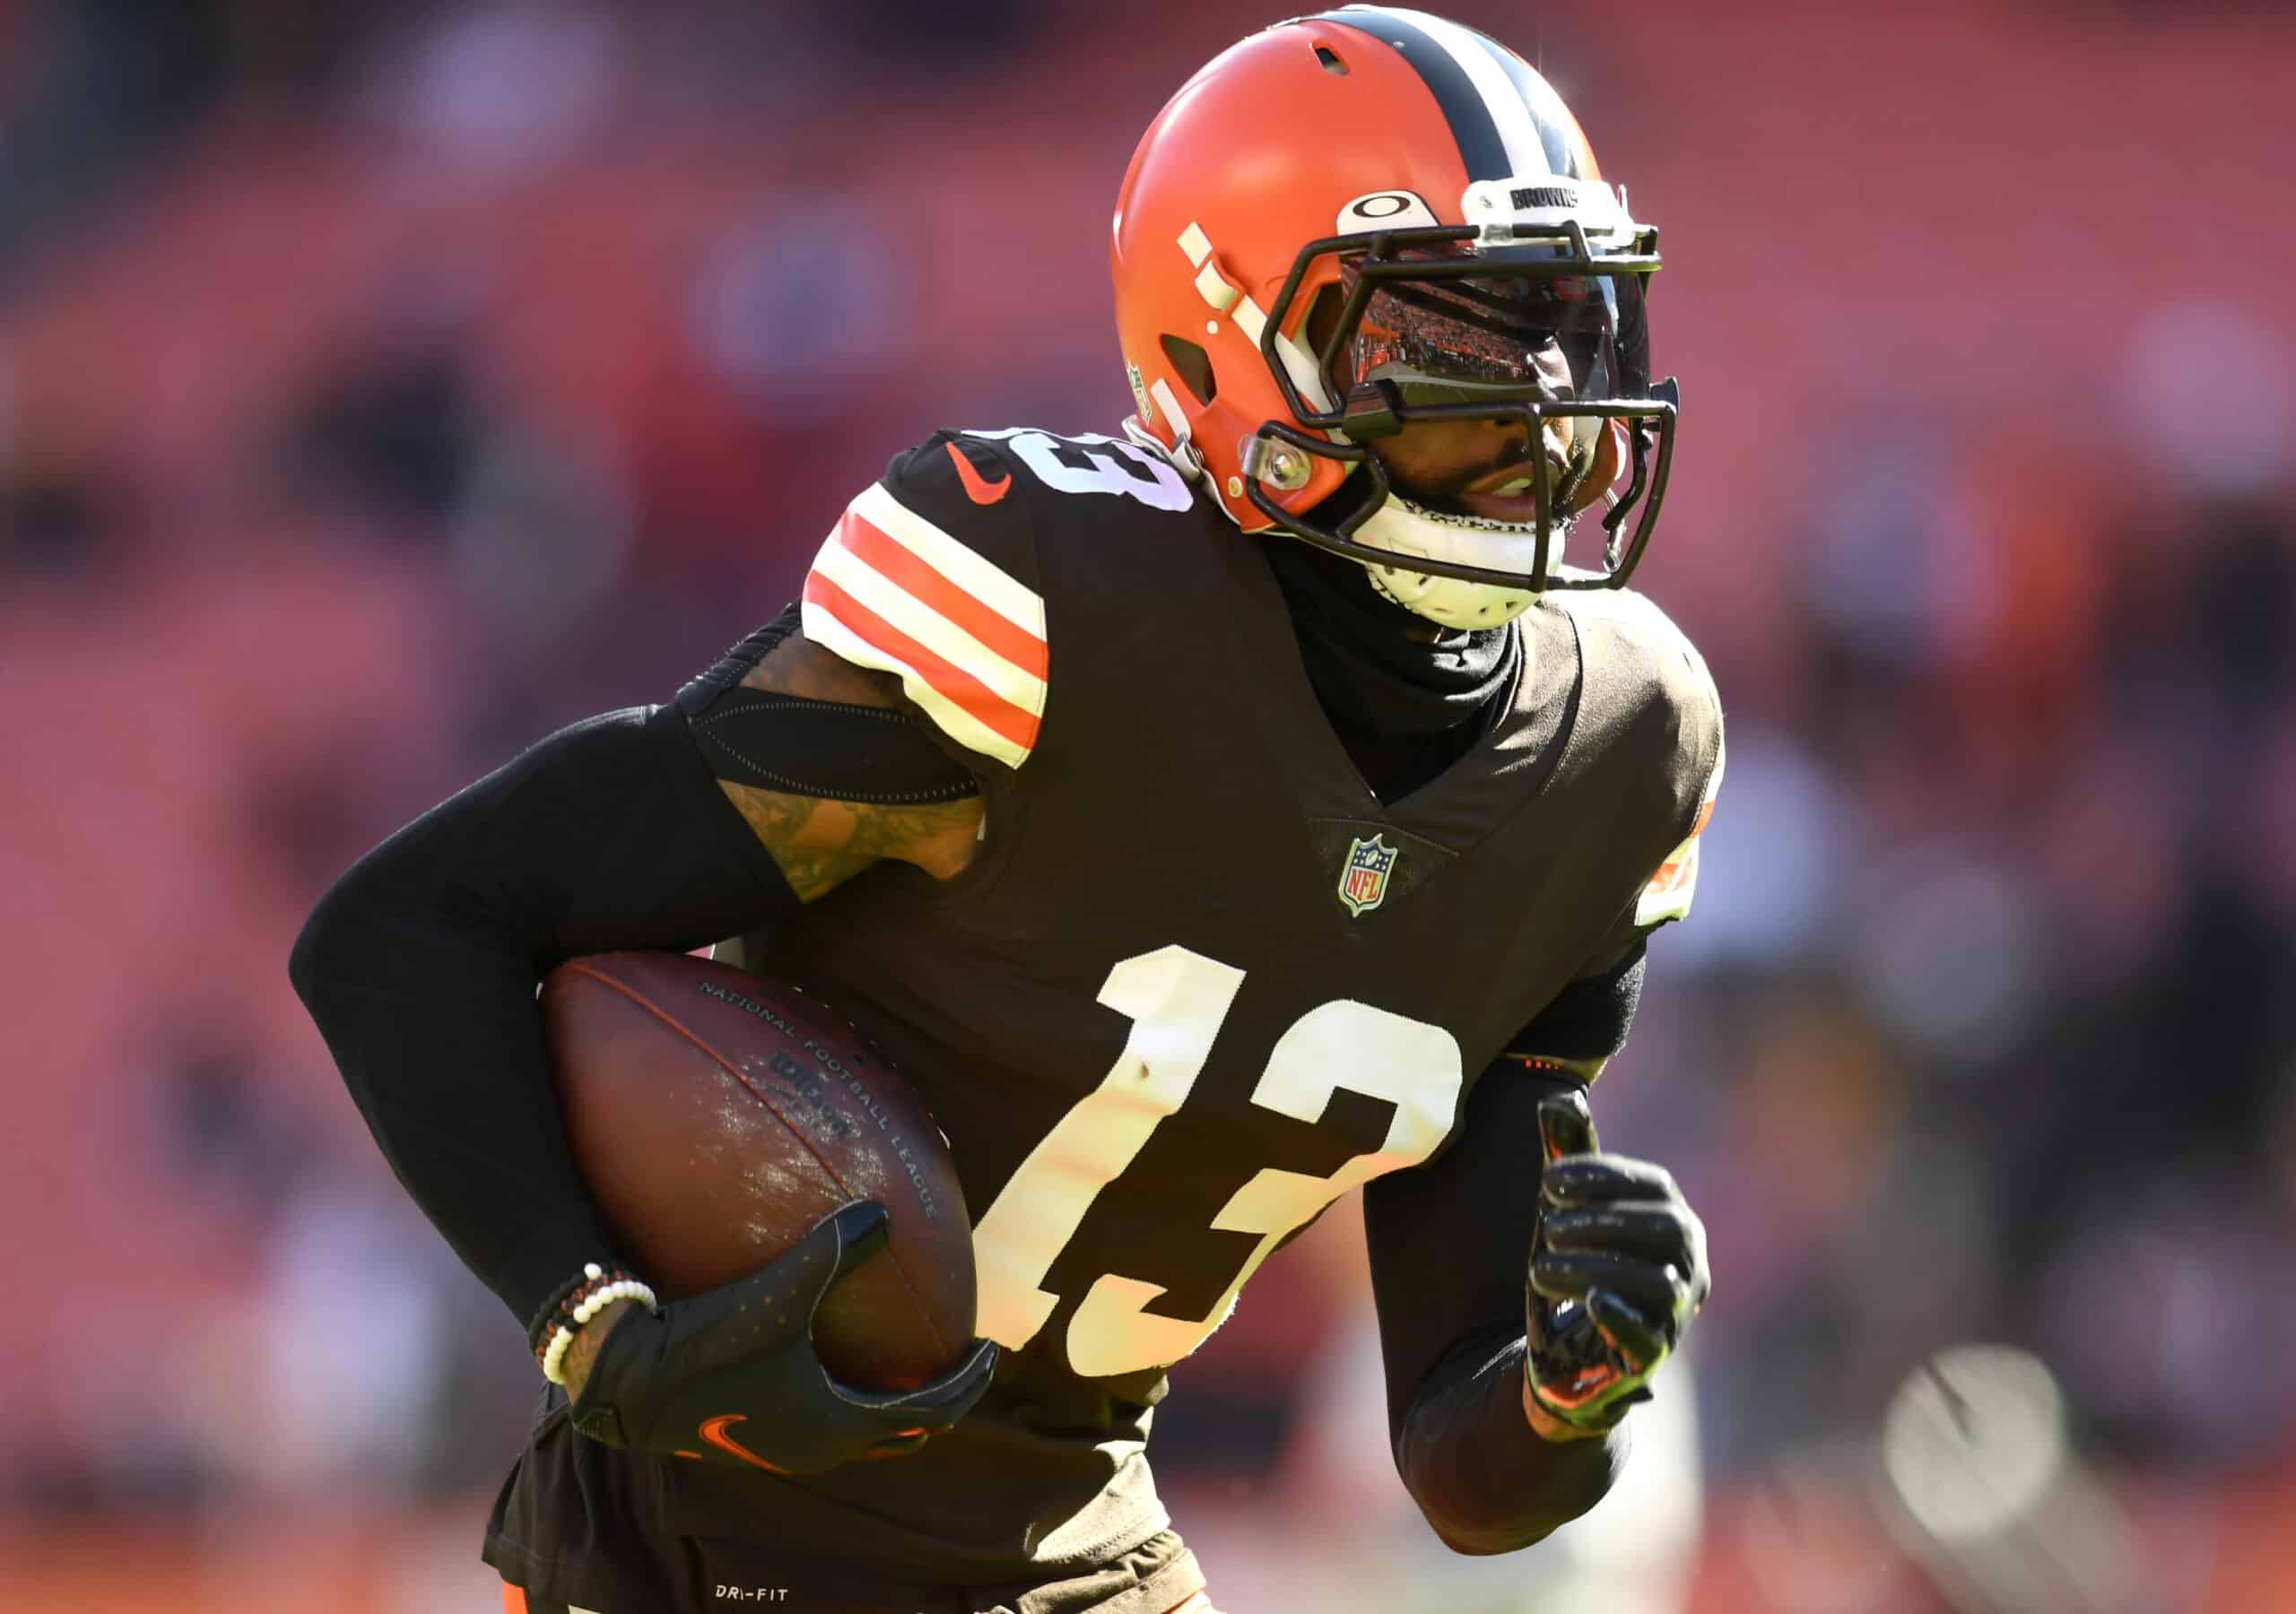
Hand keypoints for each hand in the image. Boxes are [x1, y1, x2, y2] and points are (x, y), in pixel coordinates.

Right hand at [569, 1200, 997, 1473]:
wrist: (630, 1386)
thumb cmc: (707, 1346)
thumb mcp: (777, 1293)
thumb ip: (832, 1250)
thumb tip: (880, 1212)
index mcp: (838, 1423)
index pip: (928, 1412)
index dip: (965, 1382)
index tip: (987, 1348)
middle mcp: (819, 1447)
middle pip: (901, 1433)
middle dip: (939, 1399)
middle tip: (960, 1360)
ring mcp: (787, 1447)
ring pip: (863, 1435)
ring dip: (895, 1403)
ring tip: (908, 1360)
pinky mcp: (759, 1435)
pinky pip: (828, 1422)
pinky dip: (853, 1398)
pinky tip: (834, 1356)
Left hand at [1523, 1091, 1707, 1434]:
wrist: (1572, 1349)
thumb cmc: (1579, 1263)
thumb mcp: (1570, 1210)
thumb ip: (1568, 1158)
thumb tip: (1559, 1097)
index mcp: (1671, 1218)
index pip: (1652, 1186)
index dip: (1603, 1176)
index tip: (1549, 1178)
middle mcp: (1688, 1263)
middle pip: (1665, 1230)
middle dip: (1602, 1220)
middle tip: (1545, 1222)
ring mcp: (1675, 1313)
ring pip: (1657, 1284)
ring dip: (1596, 1266)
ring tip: (1539, 1265)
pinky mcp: (1653, 1356)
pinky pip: (1652, 1339)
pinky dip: (1623, 1318)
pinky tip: (1590, 1302)